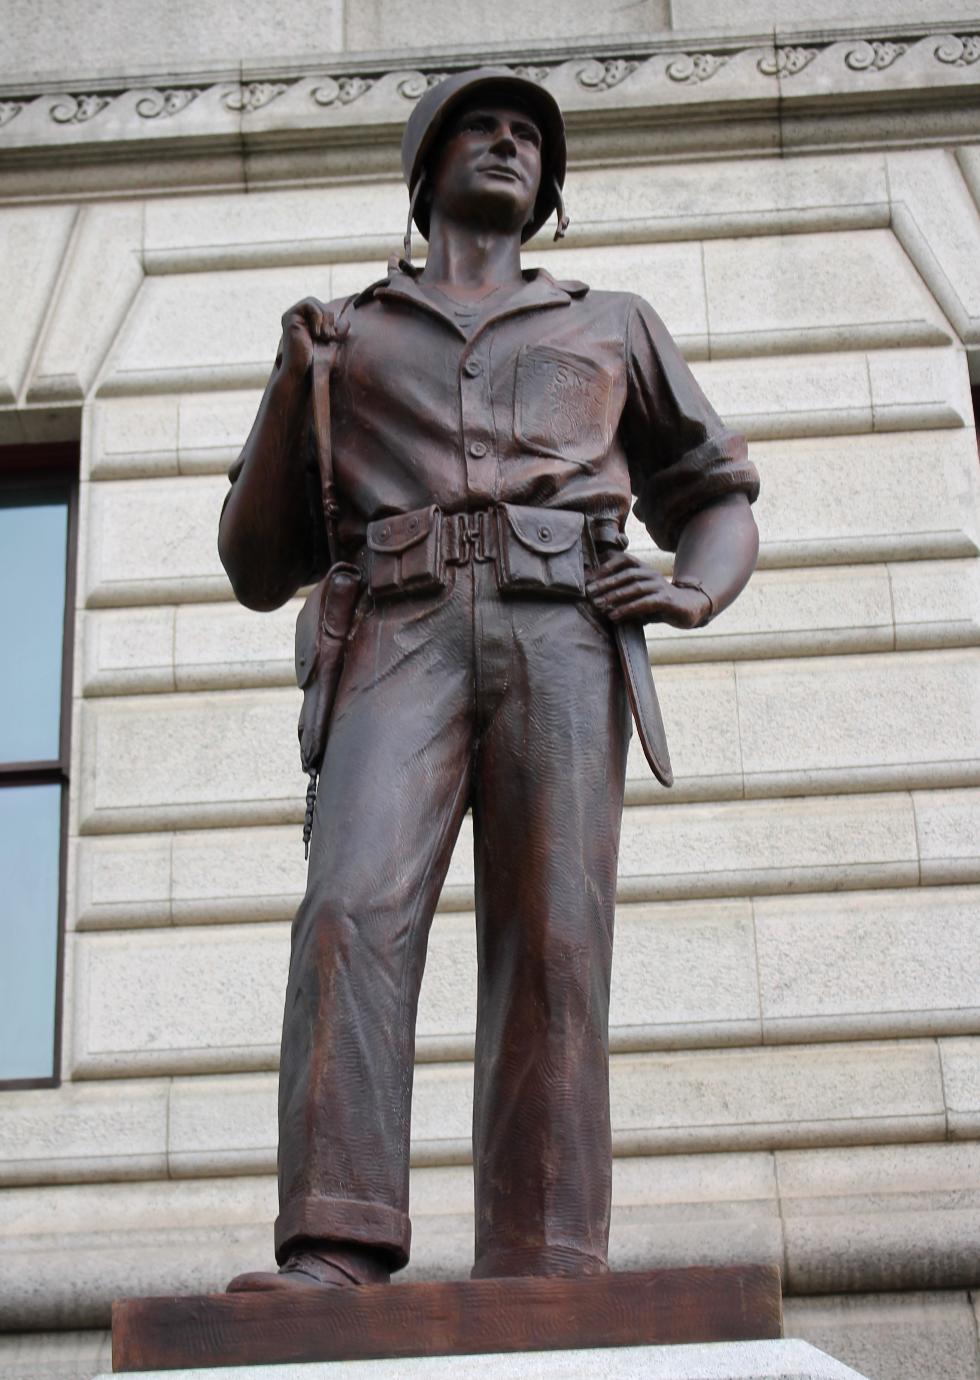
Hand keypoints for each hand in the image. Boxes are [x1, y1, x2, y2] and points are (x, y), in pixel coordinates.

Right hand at [279, 297, 349, 379]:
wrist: (303, 373)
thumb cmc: (317, 360)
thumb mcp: (331, 342)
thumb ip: (337, 330)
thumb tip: (346, 322)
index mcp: (305, 321)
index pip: (322, 309)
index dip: (331, 320)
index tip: (333, 337)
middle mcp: (296, 317)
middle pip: (319, 304)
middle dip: (329, 319)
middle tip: (328, 337)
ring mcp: (291, 316)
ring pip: (314, 302)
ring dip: (324, 320)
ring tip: (323, 336)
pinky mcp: (290, 318)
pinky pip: (309, 305)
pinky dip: (318, 317)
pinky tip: (316, 334)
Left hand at [586, 553, 709, 628]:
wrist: (688, 609)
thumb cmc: (657, 602)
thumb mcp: (638, 595)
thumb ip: (622, 593)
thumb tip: (596, 597)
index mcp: (644, 568)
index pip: (624, 560)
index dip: (606, 567)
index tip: (589, 578)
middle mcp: (651, 573)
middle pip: (626, 574)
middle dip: (606, 583)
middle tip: (590, 593)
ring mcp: (660, 586)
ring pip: (635, 587)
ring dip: (614, 596)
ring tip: (599, 605)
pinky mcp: (666, 600)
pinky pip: (644, 603)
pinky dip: (627, 609)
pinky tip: (615, 615)